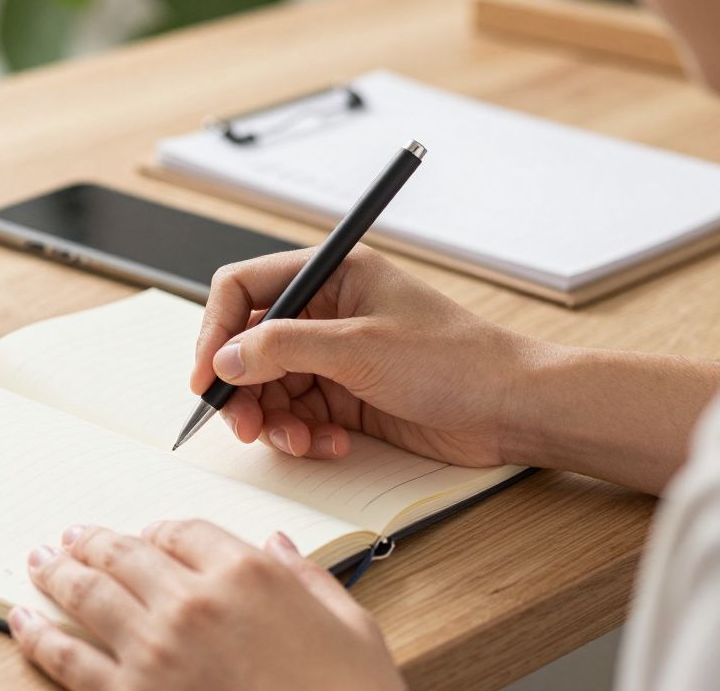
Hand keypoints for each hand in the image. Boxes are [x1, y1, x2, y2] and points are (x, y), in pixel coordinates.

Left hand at [8, 520, 404, 690]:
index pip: (183, 531)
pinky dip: (39, 636)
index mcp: (246, 576)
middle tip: (71, 538)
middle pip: (124, 554)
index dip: (159, 530)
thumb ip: (308, 578)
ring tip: (39, 561)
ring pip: (88, 594)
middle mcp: (191, 603)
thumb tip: (280, 547)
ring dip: (57, 572)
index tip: (147, 535)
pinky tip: (23, 621)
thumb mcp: (352, 627)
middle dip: (92, 541)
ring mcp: (154, 652)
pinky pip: (69, 660)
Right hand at [191, 246, 543, 467]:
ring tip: (299, 442)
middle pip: (247, 345)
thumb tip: (223, 359)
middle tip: (244, 426)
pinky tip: (330, 446)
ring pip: (267, 387)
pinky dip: (302, 435)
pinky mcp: (344, 396)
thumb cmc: (456, 360)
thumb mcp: (360, 347)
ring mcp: (333, 356)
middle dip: (241, 389)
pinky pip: (296, 416)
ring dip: (273, 420)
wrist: (514, 409)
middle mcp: (325, 311)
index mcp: (330, 274)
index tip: (206, 376)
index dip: (215, 330)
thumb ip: (283, 347)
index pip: (243, 289)